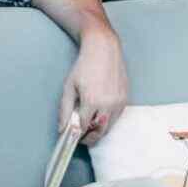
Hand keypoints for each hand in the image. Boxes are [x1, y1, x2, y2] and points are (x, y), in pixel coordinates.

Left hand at [58, 27, 128, 144]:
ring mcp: (119, 102)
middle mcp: (108, 104)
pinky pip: (116, 117)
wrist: (104, 49)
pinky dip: (108, 120)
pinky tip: (100, 112)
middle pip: (99, 133)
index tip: (72, 134)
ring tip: (90, 123)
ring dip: (99, 130)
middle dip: (89, 137)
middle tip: (81, 136)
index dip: (77, 133)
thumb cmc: (85, 66)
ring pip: (109, 127)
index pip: (84, 128)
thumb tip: (62, 129)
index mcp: (92, 101)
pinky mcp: (125, 99)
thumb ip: (65, 110)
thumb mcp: (69, 87)